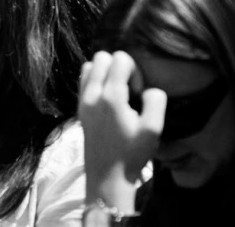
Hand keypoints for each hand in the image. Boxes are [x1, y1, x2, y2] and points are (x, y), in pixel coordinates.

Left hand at [79, 50, 166, 206]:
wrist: (107, 178)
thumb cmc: (132, 155)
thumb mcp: (154, 129)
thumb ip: (155, 100)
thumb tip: (147, 89)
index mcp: (111, 97)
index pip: (120, 58)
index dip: (134, 70)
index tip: (137, 92)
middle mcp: (92, 94)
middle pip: (102, 56)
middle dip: (118, 67)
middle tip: (128, 90)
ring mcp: (82, 101)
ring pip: (90, 66)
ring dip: (105, 72)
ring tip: (117, 93)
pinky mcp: (79, 109)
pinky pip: (84, 80)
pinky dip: (95, 81)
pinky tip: (107, 100)